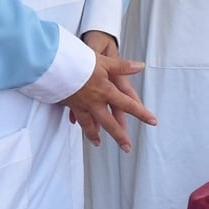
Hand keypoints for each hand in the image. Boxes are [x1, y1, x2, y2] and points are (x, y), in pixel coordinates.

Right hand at [61, 33, 153, 151]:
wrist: (56, 64)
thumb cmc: (81, 61)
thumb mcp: (105, 61)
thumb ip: (123, 66)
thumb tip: (140, 66)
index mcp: (107, 91)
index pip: (128, 105)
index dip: (141, 114)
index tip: (152, 121)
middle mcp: (95, 102)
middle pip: (110, 123)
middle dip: (119, 136)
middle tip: (126, 147)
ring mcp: (81, 105)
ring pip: (89, 125)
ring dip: (94, 135)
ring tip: (97, 143)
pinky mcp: (68, 103)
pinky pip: (75, 117)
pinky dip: (77, 122)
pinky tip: (75, 125)